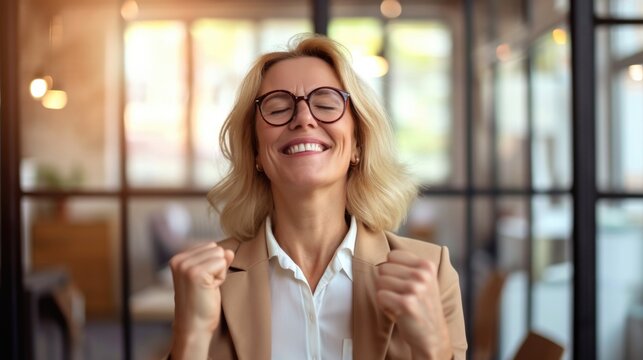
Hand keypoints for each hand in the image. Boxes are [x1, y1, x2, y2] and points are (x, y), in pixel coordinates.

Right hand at [169, 242, 233, 357]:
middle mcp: (179, 260)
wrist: (194, 327)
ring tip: (207, 288)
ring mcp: (186, 266)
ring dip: (219, 273)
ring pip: (220, 254)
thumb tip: (229, 250)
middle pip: (216, 248)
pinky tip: (209, 289)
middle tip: (206, 286)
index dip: (213, 265)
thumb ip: (217, 261)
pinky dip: (220, 277)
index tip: (203, 282)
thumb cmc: (201, 304)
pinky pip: (222, 263)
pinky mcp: (196, 273)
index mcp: (178, 259)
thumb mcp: (209, 277)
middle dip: (217, 267)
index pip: (210, 246)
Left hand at [375, 250, 451, 359]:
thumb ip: (407, 266)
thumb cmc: (423, 307)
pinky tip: (396, 312)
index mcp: (427, 265)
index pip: (392, 255)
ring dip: (385, 295)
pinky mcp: (406, 304)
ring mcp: (415, 288)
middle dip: (387, 283)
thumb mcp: (424, 281)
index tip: (402, 283)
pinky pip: (380, 296)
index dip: (391, 271)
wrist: (433, 336)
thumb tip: (383, 259)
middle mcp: (422, 275)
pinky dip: (384, 306)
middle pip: (383, 268)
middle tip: (400, 296)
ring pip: (379, 281)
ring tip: (399, 304)